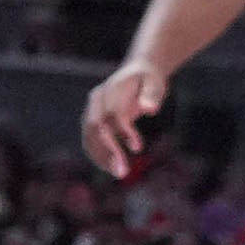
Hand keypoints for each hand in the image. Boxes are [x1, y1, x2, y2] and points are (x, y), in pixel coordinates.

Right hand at [80, 58, 167, 180]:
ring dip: (101, 157)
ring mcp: (91, 110)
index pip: (113, 113)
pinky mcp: (92, 121)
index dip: (123, 131)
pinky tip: (112, 167)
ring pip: (89, 137)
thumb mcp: (155, 82)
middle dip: (107, 150)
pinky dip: (99, 155)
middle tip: (123, 172)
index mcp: (112, 88)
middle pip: (96, 127)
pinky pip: (90, 141)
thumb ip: (152, 94)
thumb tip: (150, 109)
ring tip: (120, 173)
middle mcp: (97, 100)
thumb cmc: (149, 78)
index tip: (138, 148)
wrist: (136, 71)